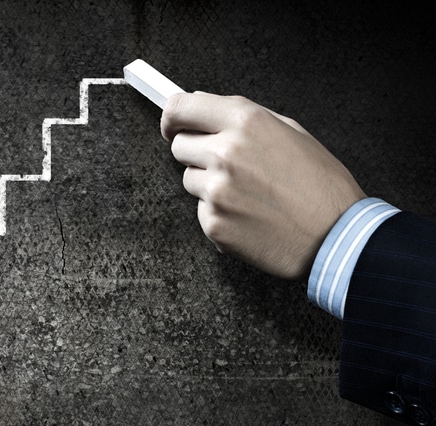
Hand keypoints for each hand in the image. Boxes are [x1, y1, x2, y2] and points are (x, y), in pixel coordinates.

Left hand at [161, 92, 365, 279]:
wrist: (336, 234)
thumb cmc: (320, 184)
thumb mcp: (290, 132)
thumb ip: (244, 119)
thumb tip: (205, 109)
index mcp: (246, 122)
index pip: (180, 108)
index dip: (172, 117)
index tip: (172, 124)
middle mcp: (226, 153)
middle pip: (179, 145)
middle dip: (196, 152)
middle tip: (226, 165)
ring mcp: (216, 191)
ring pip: (189, 179)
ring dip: (208, 184)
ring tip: (248, 193)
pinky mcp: (213, 223)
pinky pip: (202, 211)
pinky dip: (219, 213)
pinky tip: (249, 215)